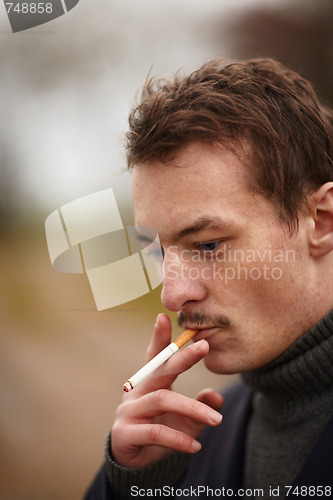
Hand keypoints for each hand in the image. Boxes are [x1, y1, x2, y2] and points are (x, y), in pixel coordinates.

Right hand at [111, 313, 222, 468]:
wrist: (134, 464)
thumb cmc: (160, 431)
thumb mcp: (184, 419)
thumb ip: (199, 406)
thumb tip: (217, 396)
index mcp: (150, 383)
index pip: (155, 357)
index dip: (159, 337)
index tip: (164, 316)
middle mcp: (137, 392)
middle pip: (160, 370)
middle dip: (182, 357)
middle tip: (204, 346)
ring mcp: (128, 411)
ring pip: (162, 400)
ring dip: (192, 408)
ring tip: (217, 420)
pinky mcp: (126, 433)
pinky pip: (155, 432)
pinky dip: (178, 438)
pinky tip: (196, 445)